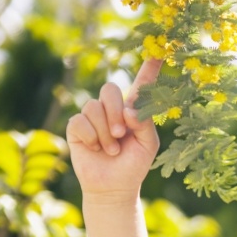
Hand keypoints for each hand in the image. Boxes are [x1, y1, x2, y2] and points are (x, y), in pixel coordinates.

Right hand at [66, 59, 161, 200]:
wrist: (113, 187)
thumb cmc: (133, 166)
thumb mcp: (147, 145)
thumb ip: (144, 123)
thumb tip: (129, 110)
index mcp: (132, 110)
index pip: (140, 83)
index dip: (149, 67)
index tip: (159, 49)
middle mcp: (111, 109)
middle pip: (109, 89)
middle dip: (115, 112)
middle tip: (121, 134)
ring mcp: (92, 117)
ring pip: (93, 106)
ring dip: (104, 131)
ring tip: (111, 149)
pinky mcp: (77, 128)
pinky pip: (80, 121)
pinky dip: (91, 137)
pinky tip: (96, 149)